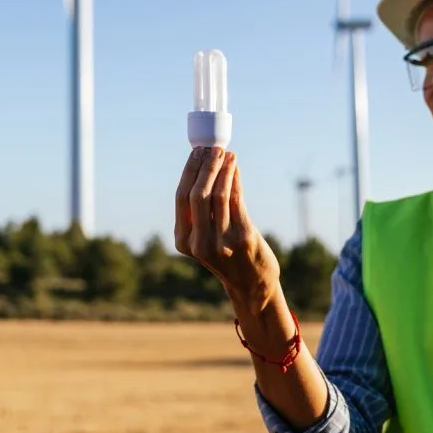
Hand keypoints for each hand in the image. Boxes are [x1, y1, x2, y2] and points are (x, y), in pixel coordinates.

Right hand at [174, 147, 279, 306]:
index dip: (189, 171)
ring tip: (227, 154)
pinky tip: (235, 168)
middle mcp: (200, 242)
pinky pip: (236, 200)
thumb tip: (205, 167)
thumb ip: (200, 212)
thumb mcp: (204, 238)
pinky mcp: (243, 236)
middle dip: (205, 167)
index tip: (197, 152)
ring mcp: (222, 241)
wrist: (251, 284)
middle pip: (197, 194)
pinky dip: (235, 179)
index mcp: (184, 241)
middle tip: (212, 149)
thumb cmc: (226, 255)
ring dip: (222, 169)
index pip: (181, 198)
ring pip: (218, 195)